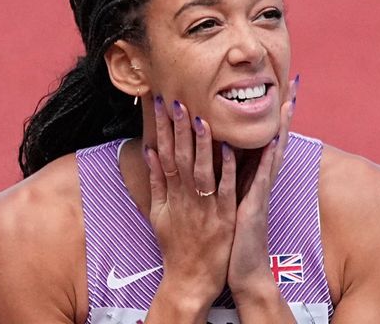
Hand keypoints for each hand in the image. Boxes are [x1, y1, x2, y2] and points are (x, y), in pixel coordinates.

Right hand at [143, 97, 236, 305]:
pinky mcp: (225, 218)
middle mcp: (185, 197)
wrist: (189, 281)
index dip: (162, 127)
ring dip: (201, 144)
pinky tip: (230, 150)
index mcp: (171, 193)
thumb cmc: (176, 246)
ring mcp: (205, 207)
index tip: (161, 102)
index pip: (163, 153)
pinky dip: (227, 170)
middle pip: (179, 157)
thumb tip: (149, 151)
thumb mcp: (158, 213)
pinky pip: (227, 191)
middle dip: (178, 127)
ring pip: (201, 170)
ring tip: (200, 118)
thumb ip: (156, 182)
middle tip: (177, 99)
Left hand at [227, 77, 298, 297]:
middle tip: (295, 84)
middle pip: (275, 140)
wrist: (242, 271)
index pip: (264, 139)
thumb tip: (223, 156)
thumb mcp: (231, 201)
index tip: (280, 89)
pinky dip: (266, 160)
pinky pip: (261, 179)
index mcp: (252, 178)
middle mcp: (260, 181)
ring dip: (279, 127)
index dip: (271, 115)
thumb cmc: (234, 237)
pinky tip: (271, 142)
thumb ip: (229, 178)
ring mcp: (261, 193)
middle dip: (284, 113)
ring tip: (287, 101)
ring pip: (272, 153)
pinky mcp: (255, 206)